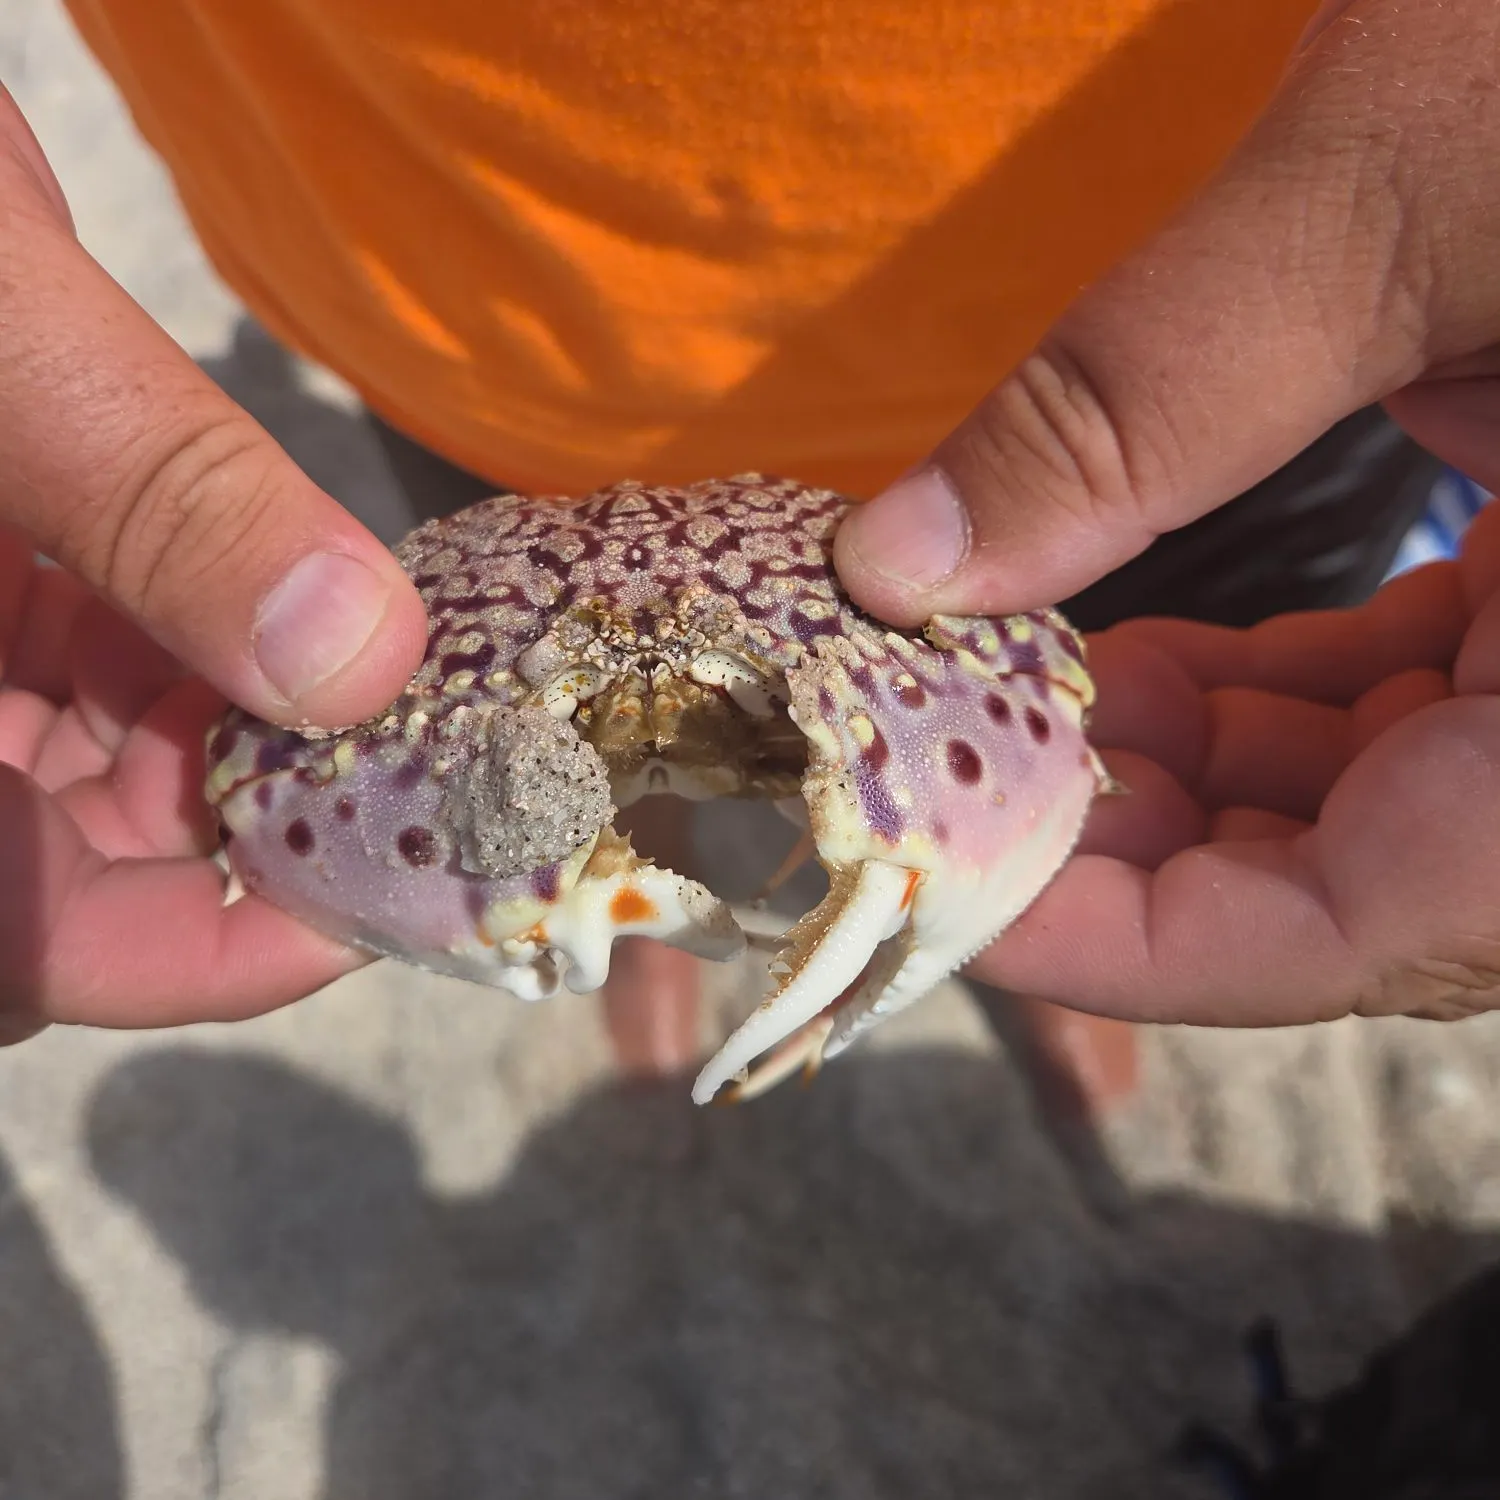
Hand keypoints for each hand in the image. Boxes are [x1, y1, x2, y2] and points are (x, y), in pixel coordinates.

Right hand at [0, 88, 429, 1039]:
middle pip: (85, 870)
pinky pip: (94, 670)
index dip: (208, 958)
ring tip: (391, 672)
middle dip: (257, 824)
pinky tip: (305, 599)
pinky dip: (203, 653)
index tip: (383, 897)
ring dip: (252, 735)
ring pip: (105, 770)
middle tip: (426, 761)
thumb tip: (363, 663)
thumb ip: (161, 496)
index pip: (38, 947)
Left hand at [832, 0, 1499, 1026]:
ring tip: (1019, 698)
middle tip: (961, 762)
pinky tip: (1143, 656)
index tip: (960, 896)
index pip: (1387, 924)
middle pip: (1371, 881)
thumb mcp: (1413, 185)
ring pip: (1392, 804)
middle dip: (1144, 842)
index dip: (1146, 947)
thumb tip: (893, 567)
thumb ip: (1141, 396)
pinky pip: (1430, 707)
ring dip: (1192, 770)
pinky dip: (1277, 700)